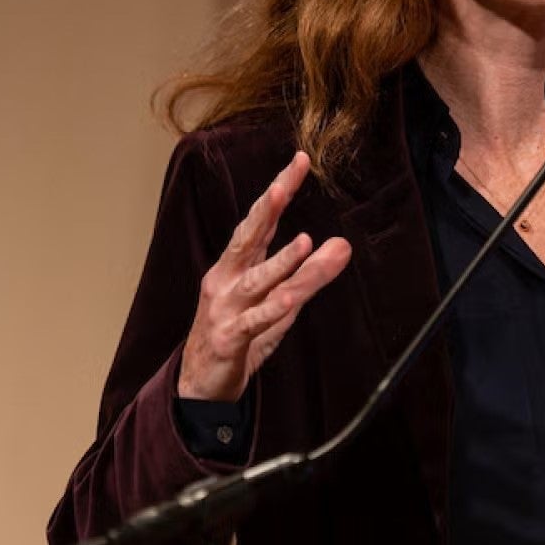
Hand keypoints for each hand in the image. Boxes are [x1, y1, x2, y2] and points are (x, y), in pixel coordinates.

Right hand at [178, 151, 351, 401]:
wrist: (200, 384)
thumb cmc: (240, 334)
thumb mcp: (280, 302)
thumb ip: (310, 274)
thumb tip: (343, 245)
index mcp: (235, 265)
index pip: (259, 221)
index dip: (279, 191)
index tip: (299, 160)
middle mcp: (226, 280)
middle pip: (247, 237)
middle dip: (268, 208)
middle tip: (286, 181)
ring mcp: (224, 309)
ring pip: (257, 281)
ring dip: (280, 262)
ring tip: (304, 242)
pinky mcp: (229, 338)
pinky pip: (254, 321)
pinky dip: (272, 308)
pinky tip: (290, 297)